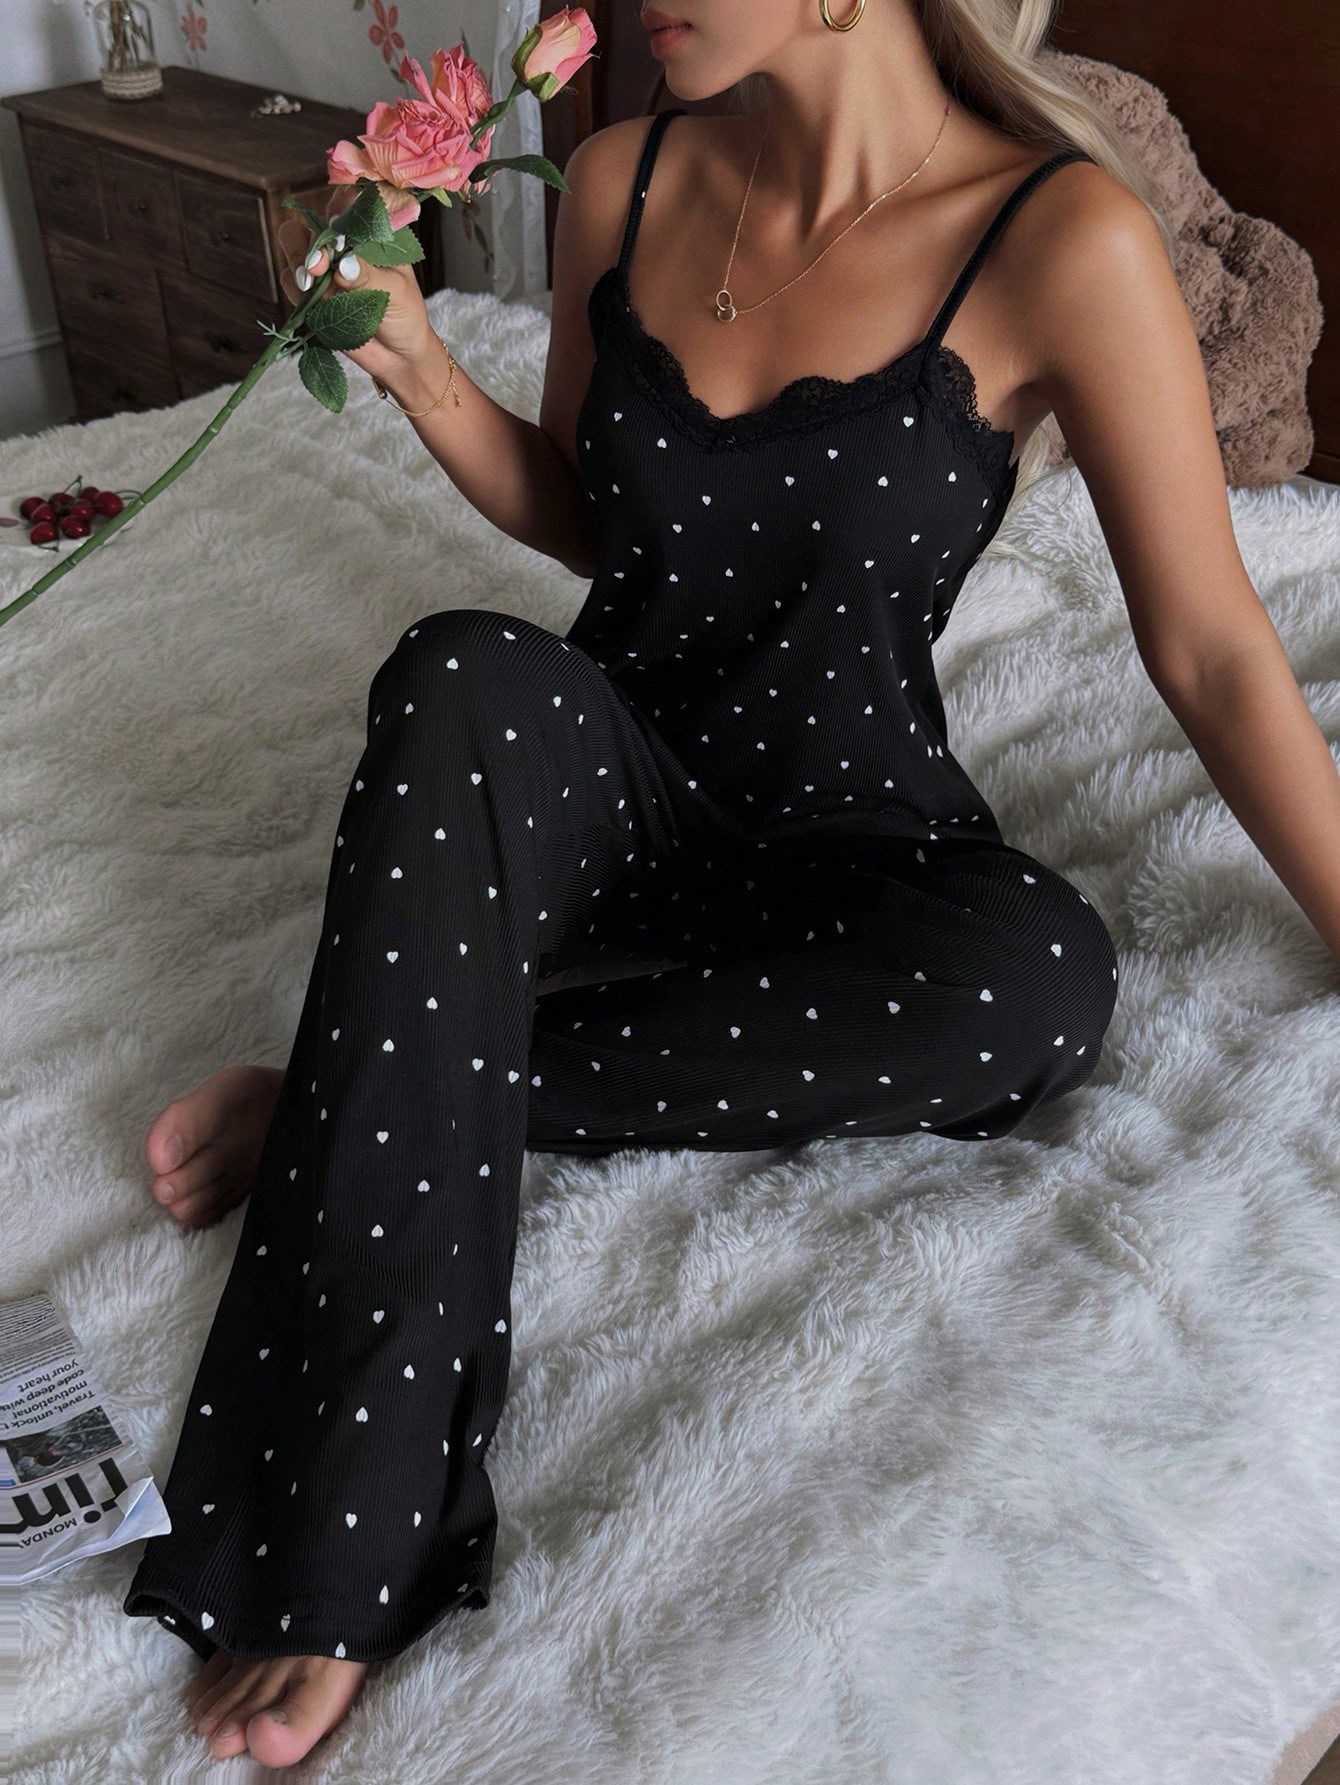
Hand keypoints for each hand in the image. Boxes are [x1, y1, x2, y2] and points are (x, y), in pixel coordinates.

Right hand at [277, 189, 437, 392]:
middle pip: (314, 223)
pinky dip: (295, 286)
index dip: (339, 205)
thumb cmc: (406, 316)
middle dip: (312, 240)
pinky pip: (290, 280)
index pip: (350, 203)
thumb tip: (343, 265)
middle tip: (319, 264)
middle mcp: (343, 244)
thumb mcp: (395, 292)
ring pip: (294, 246)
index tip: (338, 222)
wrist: (399, 356)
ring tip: (310, 282)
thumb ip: (369, 277)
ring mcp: (325, 267)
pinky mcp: (312, 292)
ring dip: (298, 261)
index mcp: (370, 233)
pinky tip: (308, 296)